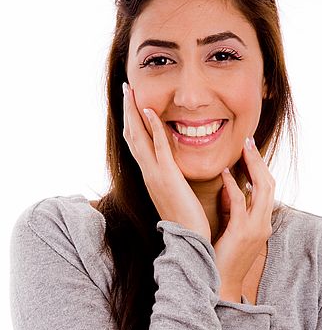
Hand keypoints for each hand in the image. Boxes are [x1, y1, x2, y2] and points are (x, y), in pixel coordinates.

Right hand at [122, 83, 210, 241]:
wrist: (188, 239)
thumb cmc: (187, 221)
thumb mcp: (176, 195)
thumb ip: (173, 180)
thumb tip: (173, 171)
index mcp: (151, 176)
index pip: (137, 144)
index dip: (133, 123)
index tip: (132, 105)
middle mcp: (148, 173)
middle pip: (132, 136)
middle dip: (128, 111)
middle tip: (125, 89)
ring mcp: (155, 174)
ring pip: (139, 137)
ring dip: (134, 112)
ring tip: (131, 92)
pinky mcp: (167, 176)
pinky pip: (158, 147)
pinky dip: (153, 128)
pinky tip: (150, 111)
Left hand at [213, 137, 274, 300]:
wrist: (220, 284)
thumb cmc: (223, 258)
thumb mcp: (233, 230)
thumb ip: (234, 209)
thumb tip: (229, 187)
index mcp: (263, 222)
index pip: (268, 189)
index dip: (260, 168)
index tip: (250, 150)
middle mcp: (264, 224)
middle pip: (269, 184)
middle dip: (258, 161)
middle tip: (248, 141)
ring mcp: (255, 228)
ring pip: (262, 190)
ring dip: (252, 167)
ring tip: (242, 150)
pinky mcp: (242, 233)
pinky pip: (239, 203)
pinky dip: (232, 186)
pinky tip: (223, 174)